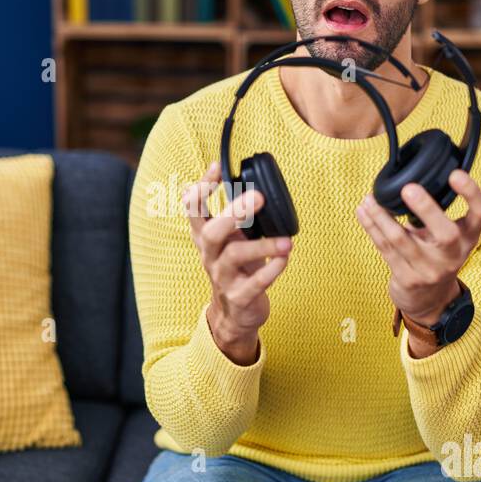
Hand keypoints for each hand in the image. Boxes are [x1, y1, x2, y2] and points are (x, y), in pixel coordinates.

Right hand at [183, 161, 293, 363]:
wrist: (235, 313)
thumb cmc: (237, 266)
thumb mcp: (232, 238)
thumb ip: (237, 215)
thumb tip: (254, 183)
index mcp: (205, 235)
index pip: (193, 208)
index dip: (201, 188)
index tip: (216, 168)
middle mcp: (210, 254)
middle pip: (211, 231)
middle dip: (232, 212)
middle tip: (258, 197)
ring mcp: (222, 277)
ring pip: (235, 256)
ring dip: (263, 245)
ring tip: (287, 240)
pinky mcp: (239, 297)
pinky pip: (254, 283)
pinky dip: (272, 269)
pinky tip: (285, 259)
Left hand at [354, 169, 480, 323]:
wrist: (430, 301)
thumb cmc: (436, 256)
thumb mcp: (448, 237)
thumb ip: (437, 213)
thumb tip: (410, 174)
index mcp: (468, 238)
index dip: (472, 193)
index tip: (456, 174)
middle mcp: (453, 255)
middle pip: (446, 233)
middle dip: (427, 208)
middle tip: (409, 188)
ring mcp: (430, 270)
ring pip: (402, 240)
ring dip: (381, 216)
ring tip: (369, 198)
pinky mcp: (407, 279)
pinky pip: (384, 248)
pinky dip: (372, 227)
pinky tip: (363, 212)